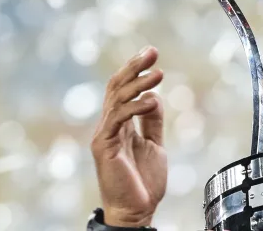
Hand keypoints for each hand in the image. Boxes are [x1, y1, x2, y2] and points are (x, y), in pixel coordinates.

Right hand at [91, 46, 166, 227]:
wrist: (136, 210)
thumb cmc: (143, 182)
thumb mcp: (154, 145)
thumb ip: (152, 122)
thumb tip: (155, 98)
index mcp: (120, 124)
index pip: (124, 89)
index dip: (136, 70)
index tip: (151, 53)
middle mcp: (109, 126)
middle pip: (117, 87)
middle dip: (134, 67)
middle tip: (151, 51)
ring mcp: (104, 134)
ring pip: (117, 98)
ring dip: (139, 83)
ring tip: (158, 73)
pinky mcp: (103, 146)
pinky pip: (118, 118)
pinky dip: (135, 106)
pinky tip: (151, 101)